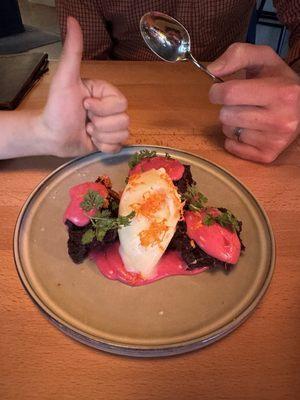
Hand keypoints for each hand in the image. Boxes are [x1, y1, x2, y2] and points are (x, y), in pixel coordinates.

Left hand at [41, 17, 128, 156]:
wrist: (51, 135)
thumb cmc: (57, 108)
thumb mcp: (65, 79)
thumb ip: (73, 52)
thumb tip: (73, 20)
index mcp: (107, 94)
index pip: (122, 103)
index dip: (103, 109)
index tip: (85, 105)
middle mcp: (113, 109)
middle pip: (125, 120)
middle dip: (101, 124)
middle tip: (85, 120)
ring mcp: (113, 127)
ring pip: (123, 134)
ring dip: (101, 136)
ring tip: (87, 130)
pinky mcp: (110, 142)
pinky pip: (118, 147)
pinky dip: (103, 146)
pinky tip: (92, 141)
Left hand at [207, 43, 299, 162]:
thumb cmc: (279, 81)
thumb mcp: (264, 59)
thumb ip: (238, 55)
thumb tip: (212, 70)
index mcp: (281, 92)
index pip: (229, 94)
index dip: (216, 91)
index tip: (219, 90)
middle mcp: (281, 119)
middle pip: (226, 115)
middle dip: (227, 107)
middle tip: (241, 102)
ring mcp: (275, 140)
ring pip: (228, 132)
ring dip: (231, 122)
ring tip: (248, 115)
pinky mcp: (268, 155)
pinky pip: (232, 147)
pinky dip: (234, 139)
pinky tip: (249, 129)